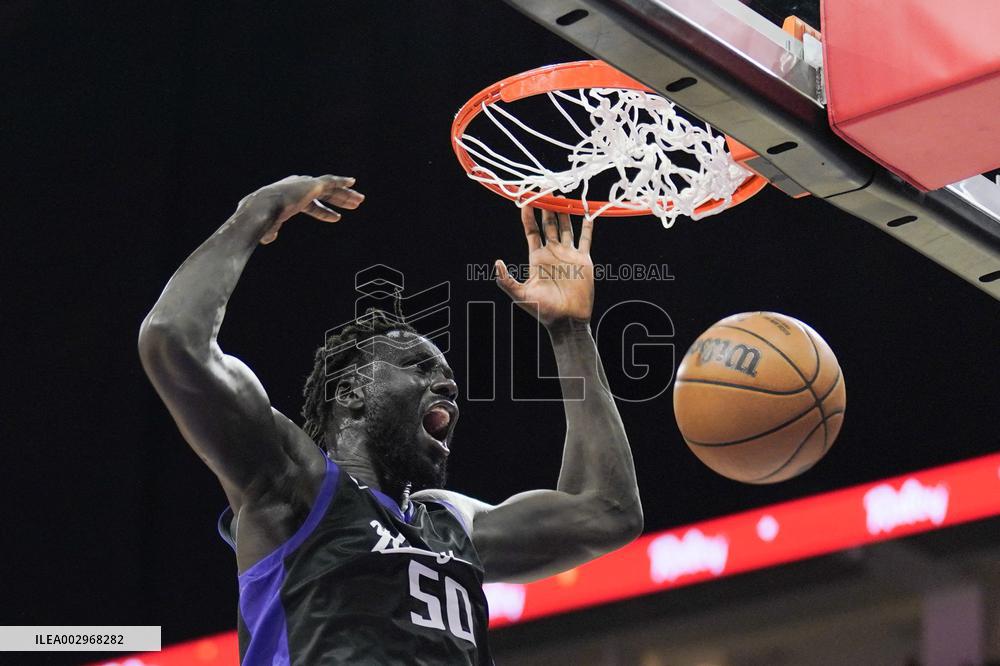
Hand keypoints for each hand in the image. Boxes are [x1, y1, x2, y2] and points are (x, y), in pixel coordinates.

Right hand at [239, 174, 364, 243]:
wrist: (262, 207)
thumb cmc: (260, 218)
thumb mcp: (266, 226)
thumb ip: (269, 230)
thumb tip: (267, 238)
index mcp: (289, 198)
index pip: (310, 205)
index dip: (324, 212)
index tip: (337, 218)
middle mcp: (298, 189)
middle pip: (324, 195)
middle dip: (338, 200)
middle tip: (354, 205)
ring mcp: (305, 185)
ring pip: (330, 189)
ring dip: (345, 194)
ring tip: (360, 200)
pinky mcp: (312, 184)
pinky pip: (330, 181)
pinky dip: (341, 181)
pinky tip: (352, 182)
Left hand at [495, 205, 593, 327]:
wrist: (567, 320)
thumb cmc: (542, 310)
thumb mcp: (521, 295)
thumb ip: (506, 280)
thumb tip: (496, 263)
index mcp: (536, 258)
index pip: (532, 230)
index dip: (528, 215)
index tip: (526, 199)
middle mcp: (552, 253)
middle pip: (549, 224)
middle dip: (547, 206)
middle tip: (547, 189)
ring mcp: (568, 255)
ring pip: (566, 227)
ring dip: (565, 212)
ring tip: (563, 195)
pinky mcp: (583, 260)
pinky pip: (586, 239)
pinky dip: (587, 226)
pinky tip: (587, 212)